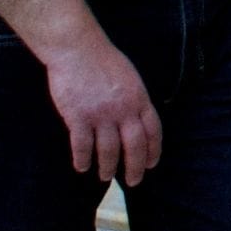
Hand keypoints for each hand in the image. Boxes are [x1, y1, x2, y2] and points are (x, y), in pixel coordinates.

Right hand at [43, 29, 163, 183]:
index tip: (151, 164)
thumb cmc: (103, 60)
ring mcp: (100, 115)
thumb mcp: (130, 77)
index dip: (153, 151)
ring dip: (107, 168)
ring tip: (105, 176)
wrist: (77, 49)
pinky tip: (82, 166)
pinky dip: (82, 160)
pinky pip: (82, 147)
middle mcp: (123, 110)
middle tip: (133, 181)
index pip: (153, 131)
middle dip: (135, 168)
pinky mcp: (78, 118)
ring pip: (108, 151)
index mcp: (139, 98)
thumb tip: (139, 121)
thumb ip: (135, 100)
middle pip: (134, 146)